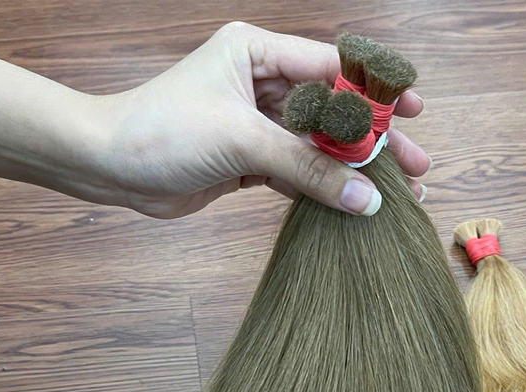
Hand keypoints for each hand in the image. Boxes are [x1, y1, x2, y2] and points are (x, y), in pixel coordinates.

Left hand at [100, 22, 429, 218]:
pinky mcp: (251, 160)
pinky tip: (353, 204)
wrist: (110, 167)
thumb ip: (309, 170)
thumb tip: (368, 198)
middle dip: (373, 139)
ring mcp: (257, 123)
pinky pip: (300, 173)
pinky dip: (324, 189)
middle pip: (333, 112)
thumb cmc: (163, 131)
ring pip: (319, 148)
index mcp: (258, 53)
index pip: (331, 69)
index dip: (374, 94)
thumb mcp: (244, 142)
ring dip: (354, 170)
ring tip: (395, 192)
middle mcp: (260, 83)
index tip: (413, 111)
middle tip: (416, 164)